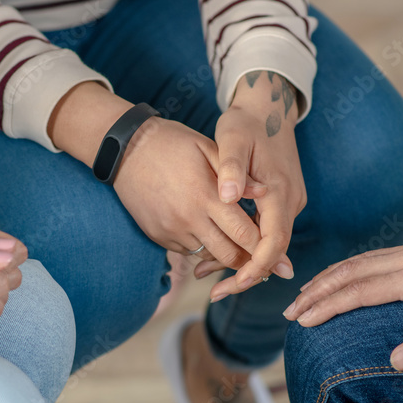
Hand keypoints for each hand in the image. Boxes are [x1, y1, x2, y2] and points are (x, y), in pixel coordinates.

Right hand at [112, 116, 260, 268]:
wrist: (126, 151)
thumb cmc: (172, 144)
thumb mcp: (208, 149)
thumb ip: (238, 174)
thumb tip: (266, 192)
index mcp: (206, 196)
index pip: (244, 234)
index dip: (264, 245)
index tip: (276, 248)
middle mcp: (189, 219)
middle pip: (229, 255)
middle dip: (248, 259)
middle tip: (261, 255)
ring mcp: (172, 231)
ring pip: (209, 257)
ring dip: (225, 254)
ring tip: (237, 247)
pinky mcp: (159, 237)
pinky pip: (188, 252)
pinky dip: (203, 248)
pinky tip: (209, 235)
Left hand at [197, 71, 305, 300]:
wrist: (268, 107)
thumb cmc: (247, 122)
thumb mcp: (233, 138)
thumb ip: (231, 168)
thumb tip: (227, 197)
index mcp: (279, 190)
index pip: (273, 242)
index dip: (255, 268)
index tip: (233, 285)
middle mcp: (290, 201)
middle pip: (272, 252)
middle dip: (245, 275)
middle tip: (213, 293)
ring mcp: (288, 203)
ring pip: (267, 244)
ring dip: (241, 262)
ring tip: (205, 278)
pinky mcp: (280, 202)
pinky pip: (265, 232)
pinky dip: (244, 246)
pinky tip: (217, 254)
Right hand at [283, 230, 402, 369]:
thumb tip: (394, 361)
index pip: (359, 292)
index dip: (327, 307)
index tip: (302, 321)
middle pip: (351, 272)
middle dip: (317, 291)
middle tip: (291, 310)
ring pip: (362, 260)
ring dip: (331, 276)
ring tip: (308, 292)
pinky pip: (378, 255)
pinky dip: (353, 266)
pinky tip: (350, 275)